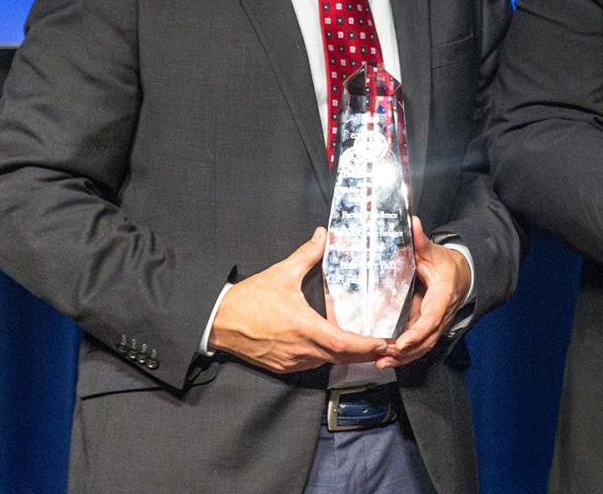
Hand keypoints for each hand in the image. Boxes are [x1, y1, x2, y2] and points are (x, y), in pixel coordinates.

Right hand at [208, 227, 386, 372]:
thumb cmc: (249, 300)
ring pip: (327, 362)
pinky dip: (327, 357)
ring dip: (346, 356)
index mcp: (302, 327)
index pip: (342, 343)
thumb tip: (324, 235)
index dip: (365, 346)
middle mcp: (299, 350)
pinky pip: (312, 365)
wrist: (218, 323)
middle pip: (341, 358)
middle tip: (385, 345)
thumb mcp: (281, 273)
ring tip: (366, 344)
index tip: (384, 343)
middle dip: (364, 353)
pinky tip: (334, 345)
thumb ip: (307, 255)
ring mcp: (290, 361)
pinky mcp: (282, 367)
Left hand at [377, 218, 473, 368]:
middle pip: (426, 339)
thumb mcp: (434, 252)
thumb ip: (421, 241)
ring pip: (423, 347)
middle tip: (381, 355)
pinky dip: (404, 356)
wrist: (464, 276)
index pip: (431, 318)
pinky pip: (420, 347)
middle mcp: (442, 314)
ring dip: (403, 358)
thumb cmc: (447, 265)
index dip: (417, 332)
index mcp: (443, 295)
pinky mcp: (431, 330)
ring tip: (380, 363)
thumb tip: (412, 222)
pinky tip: (387, 360)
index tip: (401, 342)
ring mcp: (438, 324)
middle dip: (404, 351)